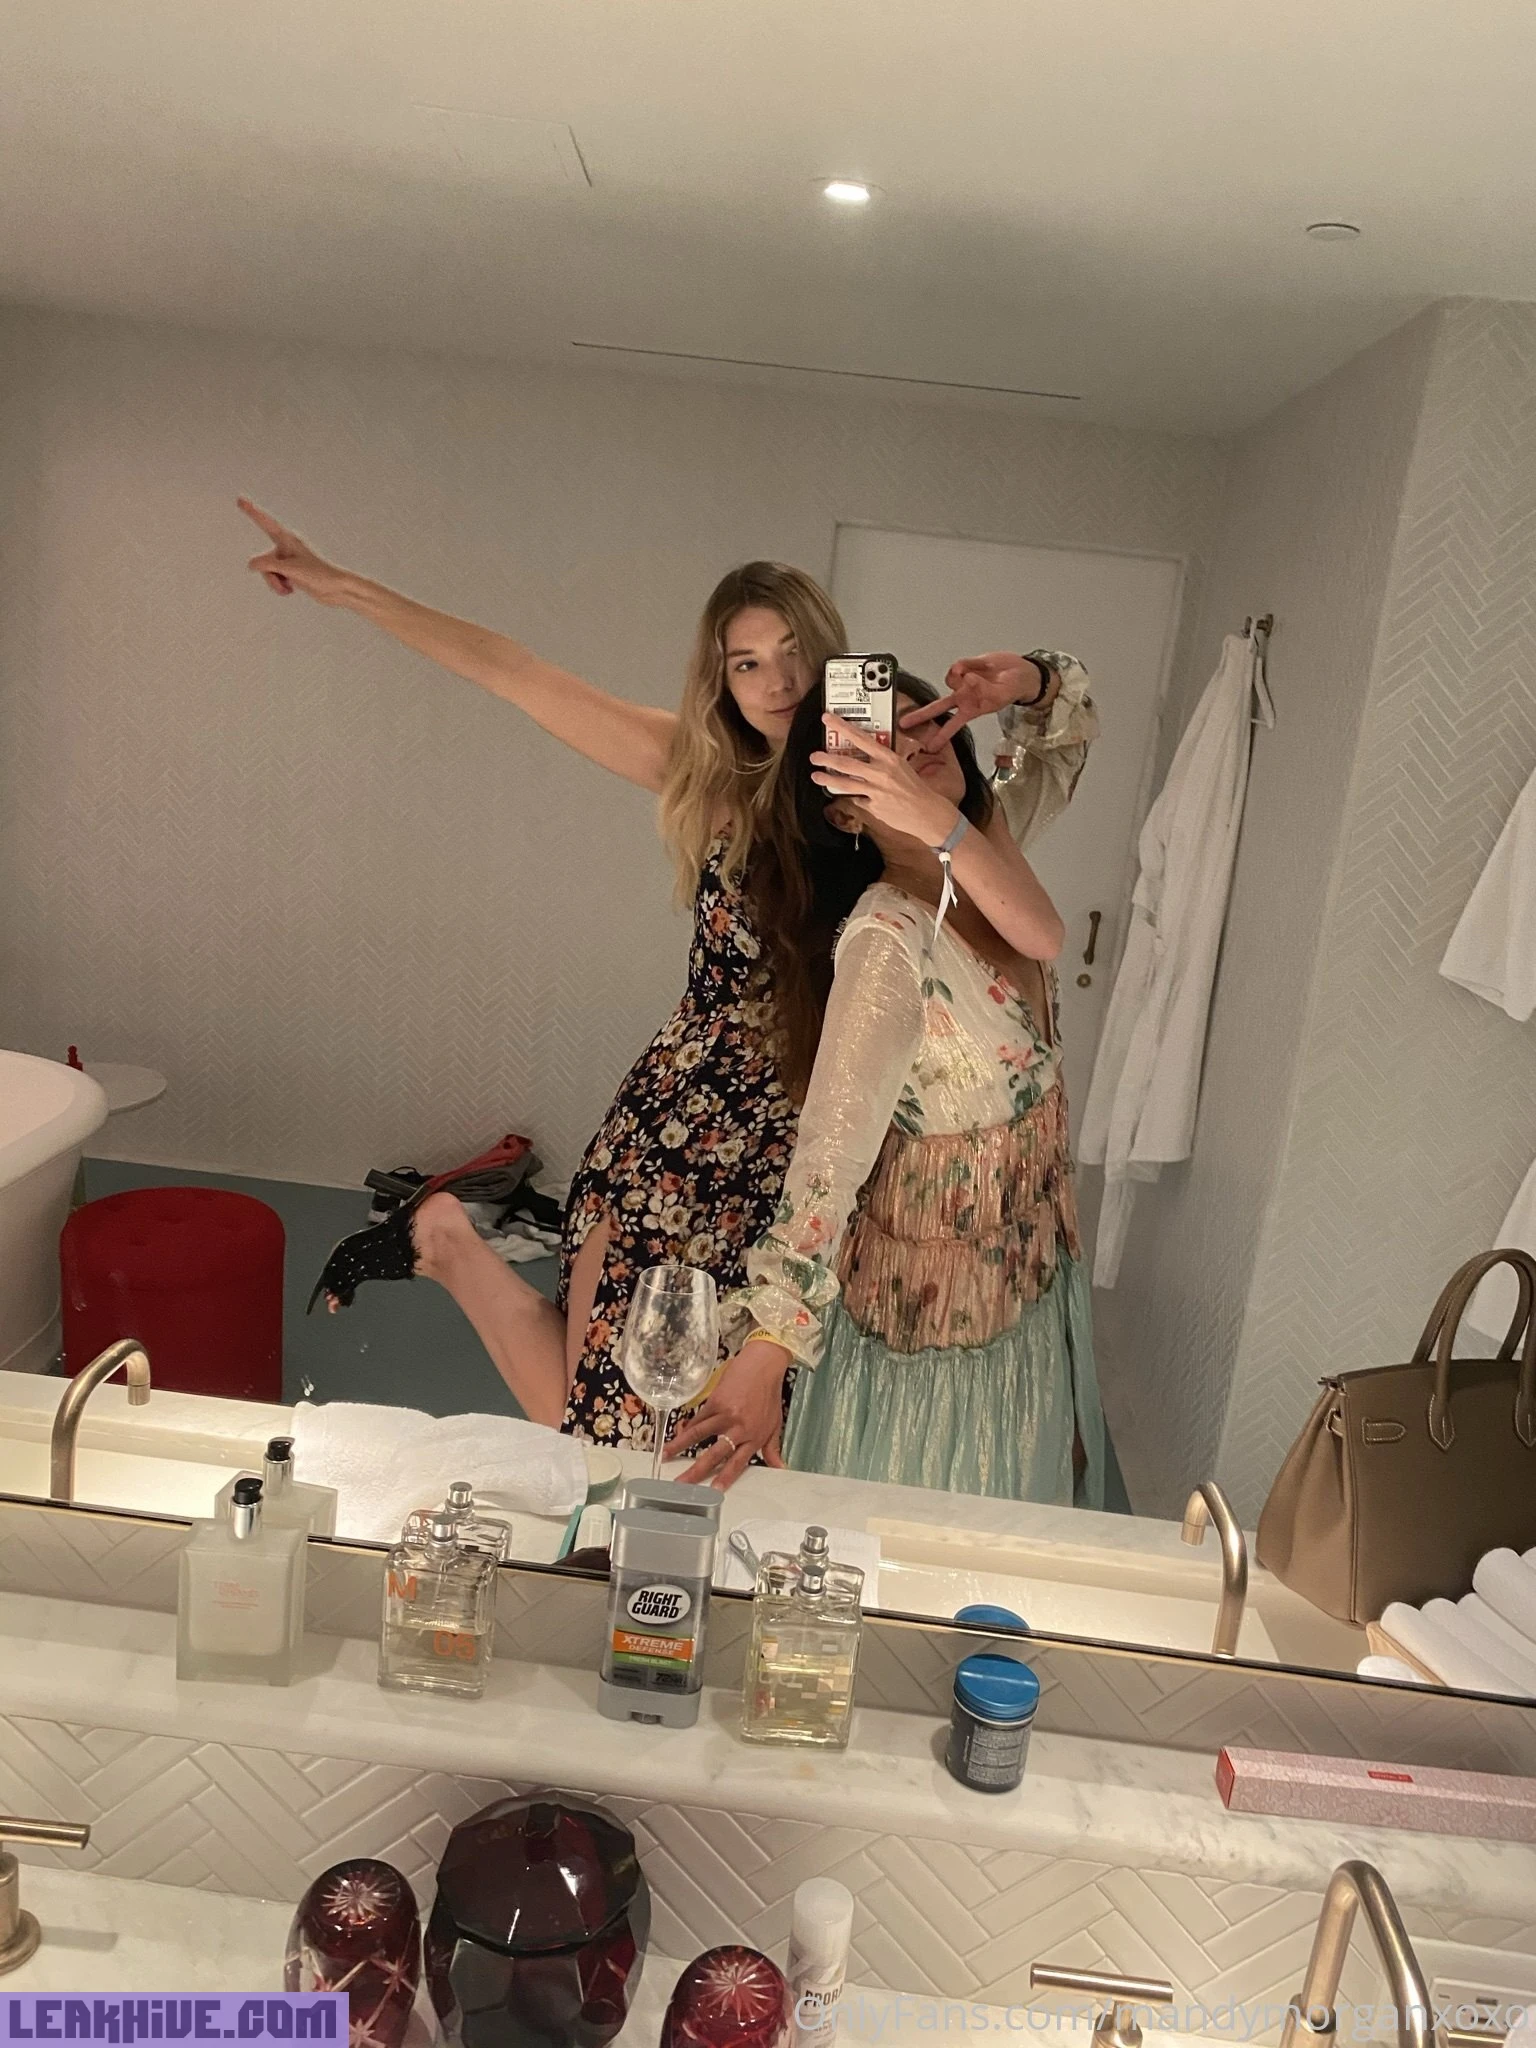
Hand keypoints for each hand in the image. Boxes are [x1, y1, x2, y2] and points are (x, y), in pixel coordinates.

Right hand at [238, 497, 349, 602]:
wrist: (336, 589)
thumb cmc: (318, 575)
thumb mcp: (289, 569)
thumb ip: (268, 565)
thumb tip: (252, 565)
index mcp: (288, 539)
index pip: (265, 522)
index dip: (252, 511)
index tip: (240, 499)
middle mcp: (286, 547)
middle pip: (264, 560)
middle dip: (270, 575)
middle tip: (286, 581)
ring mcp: (287, 560)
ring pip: (268, 572)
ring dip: (275, 583)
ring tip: (290, 588)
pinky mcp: (290, 572)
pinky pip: (275, 579)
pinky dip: (280, 587)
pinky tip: (292, 589)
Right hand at [667, 1339, 789, 1488]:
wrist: (763, 1367)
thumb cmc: (769, 1395)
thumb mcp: (775, 1424)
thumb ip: (773, 1448)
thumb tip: (779, 1468)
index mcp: (754, 1437)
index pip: (738, 1462)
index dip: (726, 1477)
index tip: (714, 1490)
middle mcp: (739, 1428)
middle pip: (714, 1454)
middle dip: (696, 1470)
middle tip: (682, 1484)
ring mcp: (725, 1415)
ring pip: (699, 1435)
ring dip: (680, 1447)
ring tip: (665, 1457)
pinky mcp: (715, 1402)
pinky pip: (698, 1419)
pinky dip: (685, 1429)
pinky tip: (674, 1437)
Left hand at [812, 715, 960, 844]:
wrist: (926, 812)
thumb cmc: (915, 788)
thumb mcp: (901, 765)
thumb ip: (883, 758)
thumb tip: (868, 750)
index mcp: (888, 758)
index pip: (861, 738)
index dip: (842, 727)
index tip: (827, 719)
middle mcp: (880, 773)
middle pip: (846, 763)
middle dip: (826, 759)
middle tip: (814, 756)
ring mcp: (875, 791)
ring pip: (845, 784)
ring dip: (827, 779)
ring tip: (816, 776)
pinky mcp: (873, 806)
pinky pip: (856, 799)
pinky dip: (853, 796)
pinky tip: (849, 795)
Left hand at [901, 653, 1048, 752]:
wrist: (1020, 673)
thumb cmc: (1011, 688)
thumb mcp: (1000, 696)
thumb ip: (982, 689)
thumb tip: (967, 679)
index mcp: (970, 710)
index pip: (952, 726)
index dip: (941, 737)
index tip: (930, 748)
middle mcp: (963, 698)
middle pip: (937, 707)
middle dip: (921, 715)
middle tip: (904, 724)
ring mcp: (962, 683)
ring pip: (950, 681)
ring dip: (960, 678)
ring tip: (977, 676)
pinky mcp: (965, 667)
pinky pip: (958, 666)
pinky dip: (965, 666)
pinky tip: (975, 667)